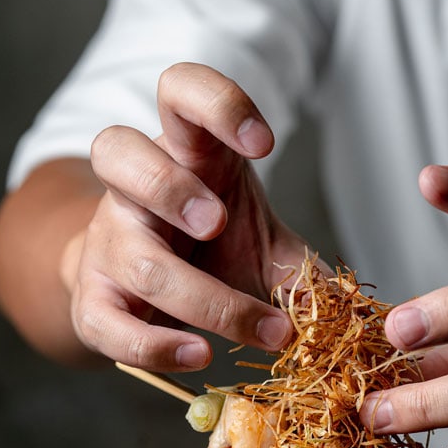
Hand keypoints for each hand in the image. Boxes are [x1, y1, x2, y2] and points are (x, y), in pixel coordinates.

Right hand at [62, 62, 317, 371]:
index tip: (264, 143)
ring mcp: (109, 243)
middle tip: (217, 224)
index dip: (216, 104)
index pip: (179, 92)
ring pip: (124, 247)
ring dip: (180, 282)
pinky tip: (197, 355)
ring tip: (227, 313)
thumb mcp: (258, 245)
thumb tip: (353, 311)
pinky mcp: (94, 300)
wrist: (139, 289)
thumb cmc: (204, 253)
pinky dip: (153, 344)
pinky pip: (106, 322)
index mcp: (184, 155)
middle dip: (170, 187)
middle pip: (121, 152)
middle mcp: (134, 189)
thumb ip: (301, 270)